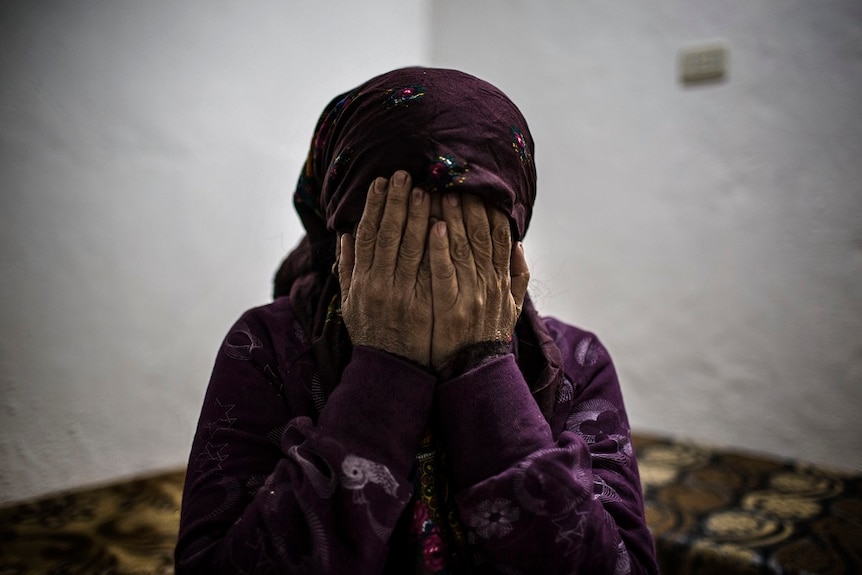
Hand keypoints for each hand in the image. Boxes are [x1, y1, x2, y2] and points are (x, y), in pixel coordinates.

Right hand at [338, 171, 433, 365]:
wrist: (390, 370)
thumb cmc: (371, 334)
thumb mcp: (349, 302)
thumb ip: (347, 268)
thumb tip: (344, 235)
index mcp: (360, 281)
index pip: (365, 235)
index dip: (372, 206)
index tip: (379, 183)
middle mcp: (378, 284)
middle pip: (387, 234)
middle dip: (395, 202)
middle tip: (403, 174)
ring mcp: (401, 295)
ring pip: (408, 247)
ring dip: (415, 216)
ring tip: (424, 190)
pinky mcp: (422, 305)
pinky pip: (428, 270)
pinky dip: (433, 246)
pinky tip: (440, 224)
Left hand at [428, 193, 529, 369]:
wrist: (475, 373)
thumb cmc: (488, 336)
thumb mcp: (512, 307)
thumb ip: (518, 276)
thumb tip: (520, 243)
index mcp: (502, 281)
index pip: (500, 236)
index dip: (492, 209)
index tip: (480, 186)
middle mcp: (490, 284)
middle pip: (482, 235)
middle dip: (469, 204)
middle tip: (455, 178)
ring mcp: (471, 295)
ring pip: (463, 248)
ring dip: (453, 218)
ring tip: (440, 192)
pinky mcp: (451, 307)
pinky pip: (444, 273)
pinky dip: (440, 249)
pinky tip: (433, 227)